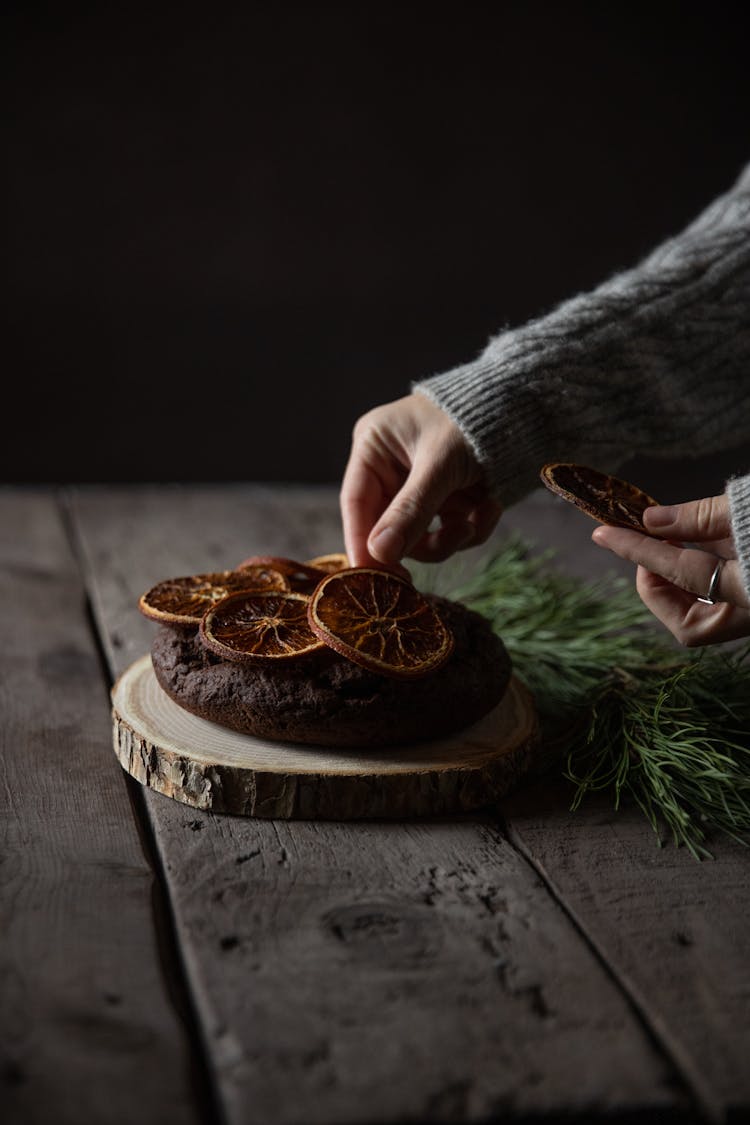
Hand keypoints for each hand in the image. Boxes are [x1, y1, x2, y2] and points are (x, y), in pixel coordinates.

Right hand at [340, 393, 501, 567]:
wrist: (528, 407)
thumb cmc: (475, 421)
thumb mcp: (440, 465)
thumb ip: (410, 511)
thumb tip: (378, 554)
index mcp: (374, 446)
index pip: (356, 503)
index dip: (360, 543)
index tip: (368, 580)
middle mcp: (391, 467)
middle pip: (387, 527)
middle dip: (420, 541)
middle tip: (444, 551)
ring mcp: (420, 485)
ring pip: (420, 537)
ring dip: (450, 538)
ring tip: (476, 520)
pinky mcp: (448, 498)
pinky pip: (448, 531)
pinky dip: (471, 527)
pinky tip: (490, 507)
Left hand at [592, 493, 749, 645]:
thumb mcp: (746, 511)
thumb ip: (700, 519)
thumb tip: (650, 521)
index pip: (679, 573)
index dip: (638, 550)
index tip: (605, 535)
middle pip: (688, 624)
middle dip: (657, 586)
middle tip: (646, 546)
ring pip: (702, 615)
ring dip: (675, 582)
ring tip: (668, 542)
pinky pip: (718, 598)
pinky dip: (698, 577)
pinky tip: (692, 546)